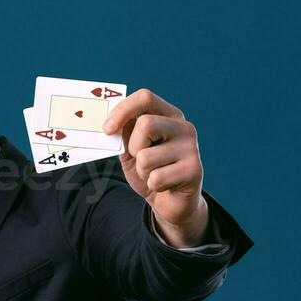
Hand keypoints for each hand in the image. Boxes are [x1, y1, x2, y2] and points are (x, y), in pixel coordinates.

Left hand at [104, 88, 208, 246]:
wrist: (171, 203)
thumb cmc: (151, 172)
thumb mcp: (132, 151)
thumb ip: (124, 134)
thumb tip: (110, 124)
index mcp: (168, 116)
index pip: (145, 98)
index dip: (122, 110)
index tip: (107, 130)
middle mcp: (183, 127)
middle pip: (145, 124)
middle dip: (133, 147)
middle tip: (138, 159)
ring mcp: (191, 148)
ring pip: (146, 157)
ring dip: (142, 172)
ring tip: (153, 175)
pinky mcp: (193, 170)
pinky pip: (156, 178)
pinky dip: (152, 185)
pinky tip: (164, 186)